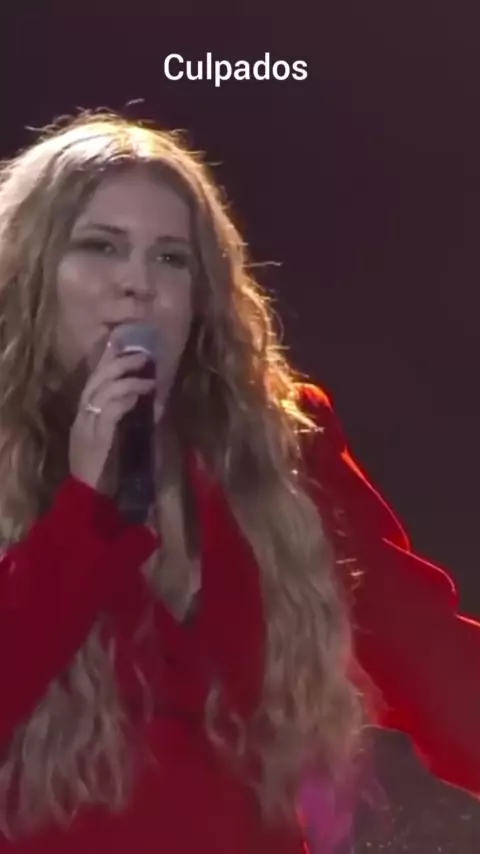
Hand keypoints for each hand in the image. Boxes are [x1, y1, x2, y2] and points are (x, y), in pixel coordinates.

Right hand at [69, 340, 155, 492]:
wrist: (90, 499)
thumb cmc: (106, 472)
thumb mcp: (116, 440)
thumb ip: (125, 421)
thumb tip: (151, 405)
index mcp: (85, 415)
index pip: (94, 379)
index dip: (107, 360)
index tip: (123, 344)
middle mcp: (82, 416)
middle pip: (96, 378)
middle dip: (119, 363)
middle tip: (142, 355)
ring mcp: (86, 427)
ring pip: (102, 391)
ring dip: (128, 381)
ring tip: (148, 379)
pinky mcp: (95, 439)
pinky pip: (109, 412)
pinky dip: (125, 401)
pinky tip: (139, 398)